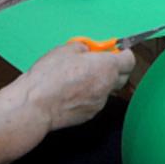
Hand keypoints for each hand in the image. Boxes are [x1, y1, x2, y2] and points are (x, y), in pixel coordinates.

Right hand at [20, 41, 135, 130]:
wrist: (34, 106)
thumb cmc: (48, 77)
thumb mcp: (66, 49)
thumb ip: (84, 48)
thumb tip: (88, 51)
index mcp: (106, 67)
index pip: (130, 60)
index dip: (122, 53)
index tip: (114, 50)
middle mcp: (107, 87)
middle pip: (123, 76)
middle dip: (114, 68)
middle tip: (98, 61)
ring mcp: (99, 103)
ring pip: (108, 89)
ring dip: (100, 81)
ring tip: (80, 76)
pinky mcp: (89, 115)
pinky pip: (96, 101)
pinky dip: (89, 94)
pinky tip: (72, 91)